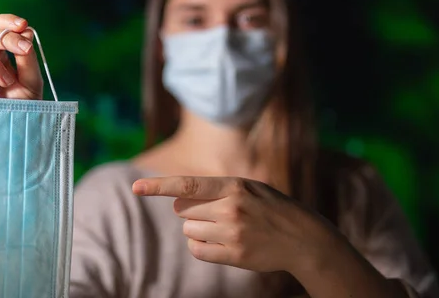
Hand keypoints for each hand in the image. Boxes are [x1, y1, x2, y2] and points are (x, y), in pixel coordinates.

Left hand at [132, 176, 330, 274]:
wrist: (302, 237)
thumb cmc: (269, 207)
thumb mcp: (247, 187)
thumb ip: (215, 189)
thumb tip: (176, 200)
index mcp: (233, 185)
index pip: (188, 184)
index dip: (159, 185)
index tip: (136, 187)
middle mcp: (231, 207)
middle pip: (182, 210)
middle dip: (189, 211)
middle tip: (212, 212)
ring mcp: (233, 232)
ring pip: (188, 230)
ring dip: (197, 229)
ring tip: (222, 227)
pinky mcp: (235, 254)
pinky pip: (197, 250)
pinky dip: (200, 246)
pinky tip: (219, 242)